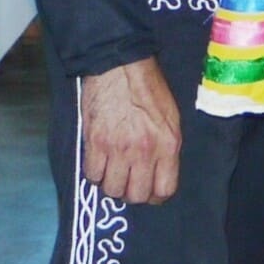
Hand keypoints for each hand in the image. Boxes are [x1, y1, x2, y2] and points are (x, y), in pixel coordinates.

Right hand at [79, 57, 182, 204]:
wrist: (120, 67)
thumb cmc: (148, 88)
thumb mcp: (171, 118)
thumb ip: (167, 147)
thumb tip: (160, 172)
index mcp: (168, 145)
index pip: (164, 190)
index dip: (155, 196)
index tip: (149, 191)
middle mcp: (144, 151)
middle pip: (136, 195)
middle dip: (131, 193)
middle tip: (128, 182)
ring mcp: (118, 149)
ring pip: (112, 189)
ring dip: (111, 185)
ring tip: (112, 172)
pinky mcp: (95, 143)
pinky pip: (92, 175)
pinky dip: (94, 173)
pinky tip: (99, 162)